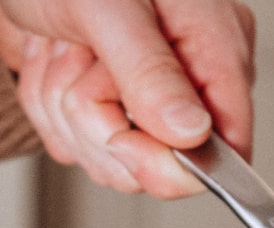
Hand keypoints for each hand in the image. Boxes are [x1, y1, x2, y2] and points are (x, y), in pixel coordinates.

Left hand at [0, 0, 254, 197]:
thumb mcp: (109, 7)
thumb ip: (149, 71)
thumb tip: (191, 131)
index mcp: (213, 42)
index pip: (228, 141)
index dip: (177, 165)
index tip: (125, 143)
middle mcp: (186, 75)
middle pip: (157, 165)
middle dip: (99, 123)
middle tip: (83, 59)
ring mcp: (144, 98)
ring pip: (106, 160)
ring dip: (63, 106)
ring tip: (66, 46)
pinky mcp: (104, 110)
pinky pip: (72, 147)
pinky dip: (46, 106)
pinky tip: (53, 58)